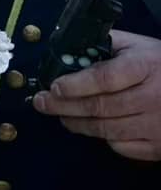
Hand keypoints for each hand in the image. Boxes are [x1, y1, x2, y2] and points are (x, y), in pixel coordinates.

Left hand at [32, 29, 160, 161]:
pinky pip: (123, 147)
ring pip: (107, 129)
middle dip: (64, 106)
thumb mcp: (139, 46)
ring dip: (77, 124)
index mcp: (145, 66)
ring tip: (61, 116)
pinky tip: (93, 127)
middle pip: (101, 107)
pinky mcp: (160, 146)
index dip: (76, 84)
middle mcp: (153, 97)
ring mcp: (157, 125)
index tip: (53, 87)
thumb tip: (67, 45)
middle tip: (41, 104)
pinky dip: (104, 138)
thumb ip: (106, 42)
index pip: (105, 78)